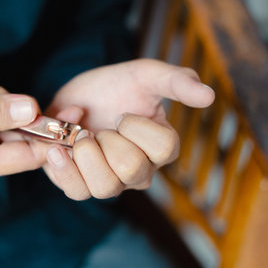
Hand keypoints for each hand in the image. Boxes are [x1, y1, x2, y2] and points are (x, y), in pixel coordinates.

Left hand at [43, 59, 214, 199]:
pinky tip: (59, 148)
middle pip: (132, 169)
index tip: (122, 113)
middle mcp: (139, 172)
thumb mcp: (145, 75)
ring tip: (80, 135)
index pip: (166, 148)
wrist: (75, 97)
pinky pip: (76, 192)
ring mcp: (110, 182)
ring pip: (105, 187)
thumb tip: (209, 95)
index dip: (138, 127)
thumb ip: (176, 81)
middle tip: (100, 127)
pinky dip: (64, 168)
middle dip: (109, 139)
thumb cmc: (113, 88)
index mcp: (160, 148)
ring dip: (85, 153)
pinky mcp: (80, 186)